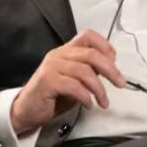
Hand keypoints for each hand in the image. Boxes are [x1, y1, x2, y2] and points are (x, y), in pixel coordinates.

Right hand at [10, 29, 125, 134]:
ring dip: (99, 89)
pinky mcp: (47, 81)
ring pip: (85, 72)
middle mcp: (59, 55)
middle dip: (110, 70)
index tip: (115, 61)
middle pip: (92, 55)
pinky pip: (74, 86)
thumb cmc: (52, 96)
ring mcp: (52, 67)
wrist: (26, 111)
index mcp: (66, 51)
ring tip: (103, 102)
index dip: (105, 45)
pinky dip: (86, 96)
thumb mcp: (75, 81)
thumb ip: (90, 72)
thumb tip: (112, 69)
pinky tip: (88, 104)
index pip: (88, 36)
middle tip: (120, 84)